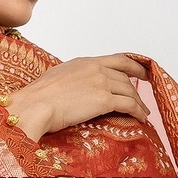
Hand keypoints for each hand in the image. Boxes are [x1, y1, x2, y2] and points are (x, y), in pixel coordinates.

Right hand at [6, 54, 149, 140]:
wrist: (34, 105)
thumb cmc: (37, 96)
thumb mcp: (56, 78)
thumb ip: (71, 79)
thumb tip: (73, 88)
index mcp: (84, 62)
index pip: (117, 60)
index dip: (133, 65)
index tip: (141, 71)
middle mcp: (96, 69)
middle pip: (124, 78)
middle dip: (136, 89)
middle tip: (142, 98)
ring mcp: (101, 83)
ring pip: (129, 91)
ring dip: (138, 103)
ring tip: (143, 112)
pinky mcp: (103, 100)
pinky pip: (128, 105)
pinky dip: (138, 111)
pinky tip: (141, 118)